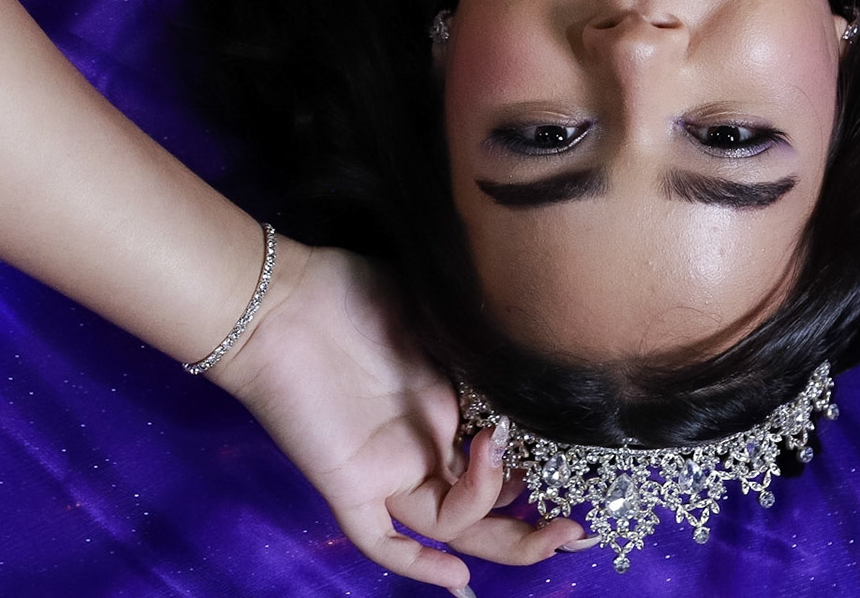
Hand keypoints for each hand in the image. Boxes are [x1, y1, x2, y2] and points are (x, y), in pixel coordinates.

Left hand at [208, 239, 585, 591]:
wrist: (280, 299)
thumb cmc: (354, 290)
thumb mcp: (437, 314)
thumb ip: (480, 349)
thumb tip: (533, 356)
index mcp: (449, 407)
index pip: (504, 460)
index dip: (542, 472)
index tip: (579, 465)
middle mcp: (424, 445)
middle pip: (483, 511)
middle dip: (533, 531)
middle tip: (576, 532)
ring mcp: (387, 467)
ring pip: (448, 523)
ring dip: (491, 515)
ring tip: (512, 475)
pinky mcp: (347, 480)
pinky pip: (380, 538)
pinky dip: (417, 564)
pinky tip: (455, 581)